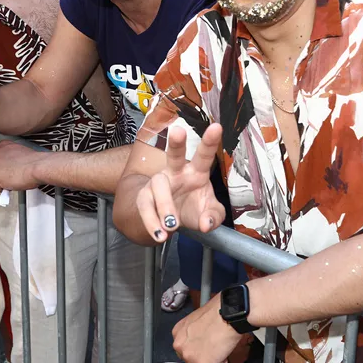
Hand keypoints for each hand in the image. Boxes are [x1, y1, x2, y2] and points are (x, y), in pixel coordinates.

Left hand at [0, 141, 41, 190]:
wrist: (36, 167)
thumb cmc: (34, 161)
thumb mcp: (22, 152)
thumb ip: (14, 156)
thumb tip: (14, 163)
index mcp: (3, 144)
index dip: (5, 163)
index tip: (9, 166)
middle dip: (2, 170)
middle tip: (12, 174)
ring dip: (2, 179)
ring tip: (13, 180)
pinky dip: (3, 188)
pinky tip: (12, 185)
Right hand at [136, 123, 224, 242]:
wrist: (170, 221)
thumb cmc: (193, 208)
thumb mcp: (209, 214)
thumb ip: (213, 217)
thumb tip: (206, 224)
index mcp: (196, 172)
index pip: (204, 155)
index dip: (210, 142)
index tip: (217, 127)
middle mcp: (176, 172)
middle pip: (175, 155)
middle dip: (177, 143)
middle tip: (178, 131)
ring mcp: (159, 183)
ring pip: (159, 186)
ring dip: (165, 205)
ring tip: (172, 225)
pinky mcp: (145, 197)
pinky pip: (145, 207)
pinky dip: (152, 223)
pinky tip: (160, 235)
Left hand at [172, 293, 241, 362]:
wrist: (228, 314)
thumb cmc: (217, 312)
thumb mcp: (198, 320)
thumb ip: (195, 334)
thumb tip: (202, 342)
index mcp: (177, 332)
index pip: (184, 348)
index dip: (196, 349)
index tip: (202, 349)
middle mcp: (180, 345)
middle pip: (189, 359)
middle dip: (200, 357)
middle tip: (212, 350)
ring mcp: (190, 357)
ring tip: (219, 353)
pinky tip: (220, 361)